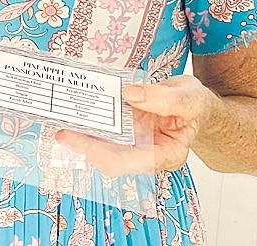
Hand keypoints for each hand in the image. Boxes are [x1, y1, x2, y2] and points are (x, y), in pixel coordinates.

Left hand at [54, 75, 216, 175]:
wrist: (196, 104)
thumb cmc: (196, 105)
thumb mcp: (189, 96)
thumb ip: (163, 98)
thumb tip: (130, 94)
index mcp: (166, 155)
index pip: (128, 162)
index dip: (99, 152)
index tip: (77, 138)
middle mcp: (145, 154)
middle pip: (109, 158)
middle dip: (83, 146)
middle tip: (61, 130)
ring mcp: (134, 143)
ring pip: (103, 146)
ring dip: (82, 135)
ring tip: (61, 120)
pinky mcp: (126, 130)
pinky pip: (105, 130)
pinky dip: (90, 123)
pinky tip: (76, 113)